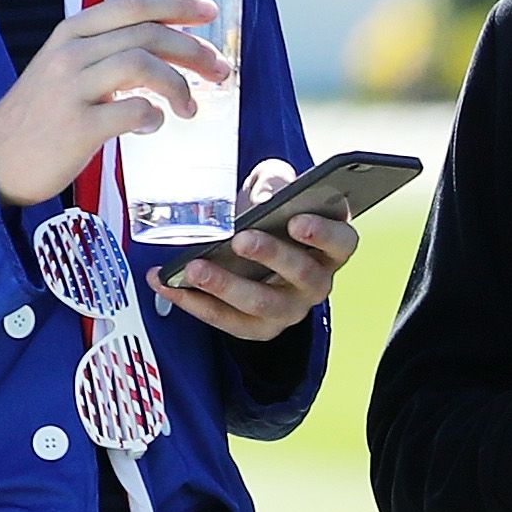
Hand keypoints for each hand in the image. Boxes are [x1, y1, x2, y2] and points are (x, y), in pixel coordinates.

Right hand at [0, 0, 227, 206]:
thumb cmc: (40, 114)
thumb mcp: (64, 67)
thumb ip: (104, 51)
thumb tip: (167, 49)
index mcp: (70, 33)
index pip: (133, 4)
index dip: (177, 4)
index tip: (209, 14)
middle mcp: (70, 53)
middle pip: (148, 34)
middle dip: (194, 50)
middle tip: (219, 70)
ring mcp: (72, 89)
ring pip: (144, 65)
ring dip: (180, 85)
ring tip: (190, 107)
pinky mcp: (77, 127)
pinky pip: (134, 110)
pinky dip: (155, 117)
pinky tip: (153, 126)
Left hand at [147, 158, 358, 339]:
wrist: (251, 254)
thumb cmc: (269, 219)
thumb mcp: (273, 190)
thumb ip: (273, 183)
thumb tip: (266, 197)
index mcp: (330, 247)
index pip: (342, 242)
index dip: (323, 234)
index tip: (297, 221)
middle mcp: (316, 283)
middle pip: (304, 275)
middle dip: (271, 256)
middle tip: (240, 240)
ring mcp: (288, 309)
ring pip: (264, 304)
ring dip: (227, 286)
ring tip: (196, 268)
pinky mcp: (257, 328)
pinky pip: (228, 321)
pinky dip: (195, 303)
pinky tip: (169, 283)